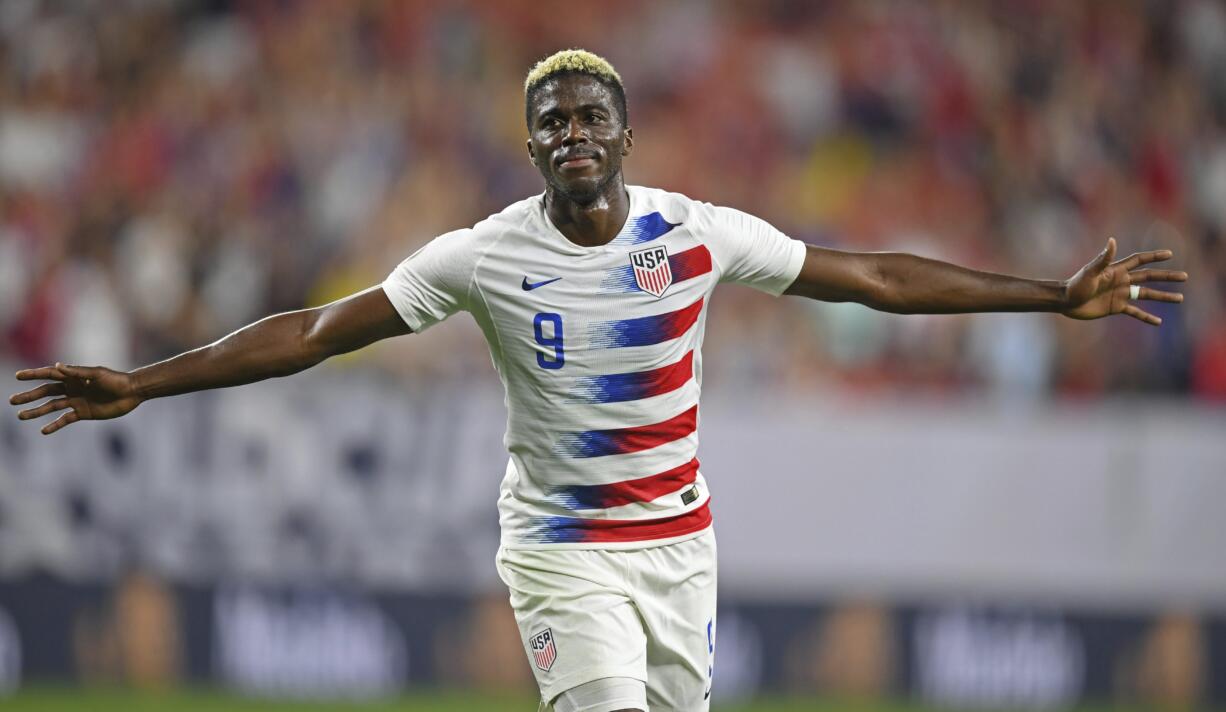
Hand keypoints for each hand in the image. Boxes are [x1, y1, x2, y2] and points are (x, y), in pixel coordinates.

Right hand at [9, 364, 143, 434]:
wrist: (132, 392)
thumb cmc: (116, 380)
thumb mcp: (97, 374)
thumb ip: (77, 372)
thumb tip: (56, 366)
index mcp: (74, 376)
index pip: (49, 374)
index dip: (34, 375)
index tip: (18, 376)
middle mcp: (72, 388)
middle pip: (46, 392)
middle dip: (29, 396)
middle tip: (12, 400)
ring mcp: (76, 401)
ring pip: (52, 406)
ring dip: (37, 411)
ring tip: (21, 415)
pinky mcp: (83, 413)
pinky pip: (65, 419)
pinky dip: (54, 425)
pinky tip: (43, 431)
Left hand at [1063, 238, 1186, 324]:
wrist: (1065, 302)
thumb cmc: (1075, 285)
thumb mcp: (1090, 272)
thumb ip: (1103, 259)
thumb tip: (1112, 241)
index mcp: (1117, 270)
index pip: (1140, 260)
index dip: (1155, 257)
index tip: (1170, 254)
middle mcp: (1122, 281)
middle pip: (1149, 277)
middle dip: (1167, 276)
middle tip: (1185, 277)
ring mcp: (1121, 295)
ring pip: (1147, 294)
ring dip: (1163, 296)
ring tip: (1180, 298)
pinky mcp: (1116, 308)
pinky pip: (1135, 312)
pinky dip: (1147, 317)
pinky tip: (1158, 322)